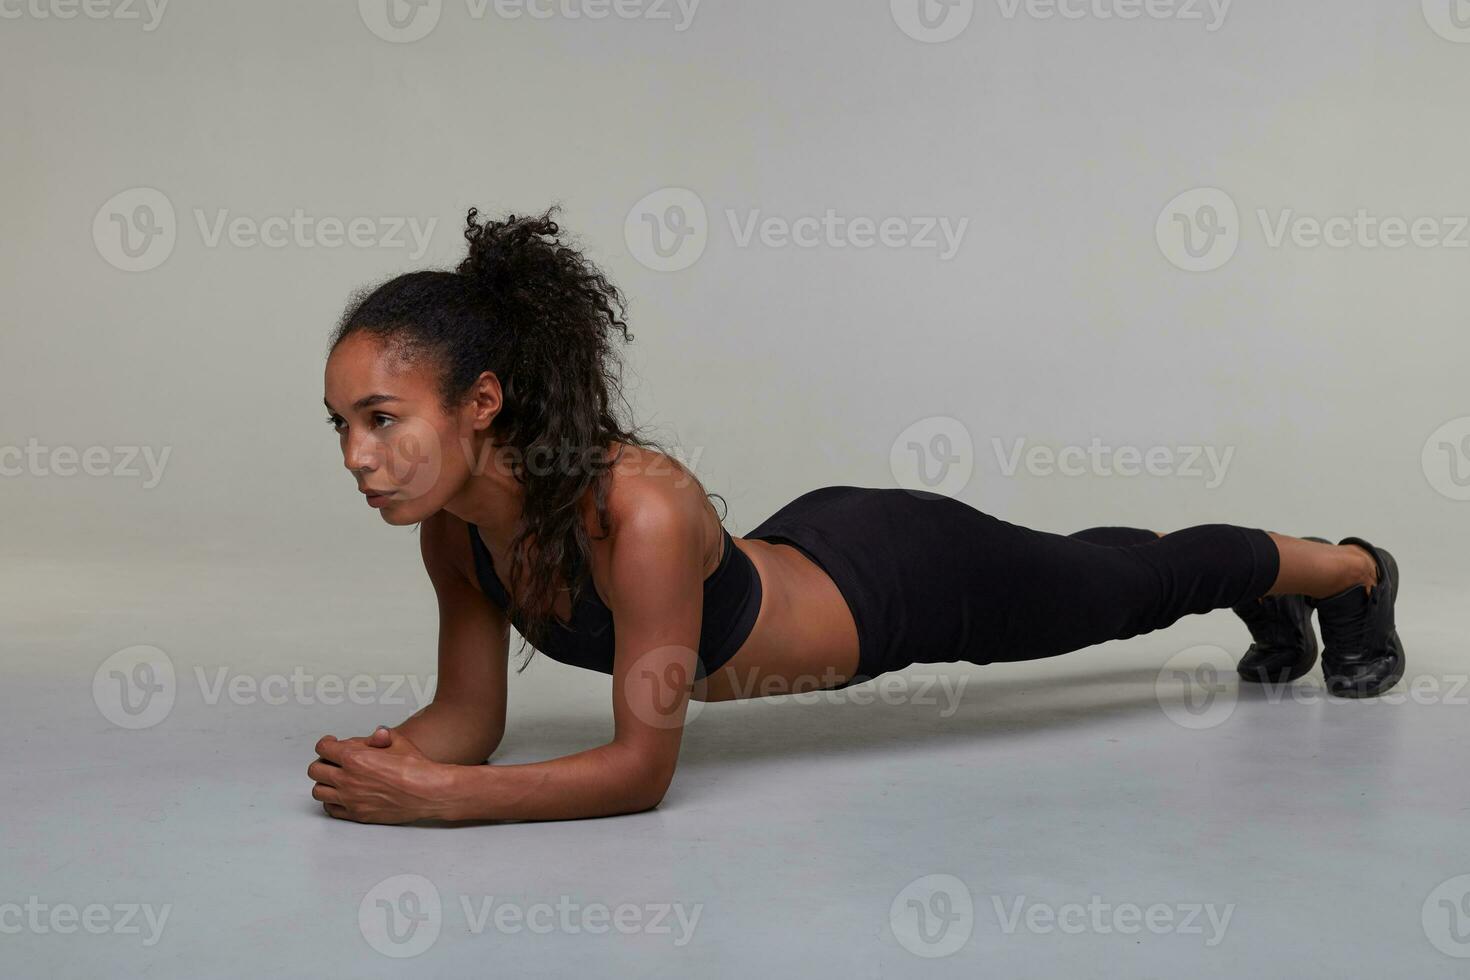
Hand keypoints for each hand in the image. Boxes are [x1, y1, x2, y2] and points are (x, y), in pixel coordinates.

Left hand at [309, 727, 457, 823]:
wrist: (428, 792)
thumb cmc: (416, 768)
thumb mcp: (399, 741)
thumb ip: (380, 736)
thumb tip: (376, 735)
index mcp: (354, 758)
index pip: (322, 748)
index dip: (326, 743)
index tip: (331, 744)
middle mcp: (347, 779)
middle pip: (315, 770)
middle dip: (323, 762)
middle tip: (333, 761)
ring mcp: (350, 799)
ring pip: (318, 791)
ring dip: (325, 782)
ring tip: (337, 779)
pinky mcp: (357, 814)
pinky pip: (330, 809)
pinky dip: (332, 801)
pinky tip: (342, 795)